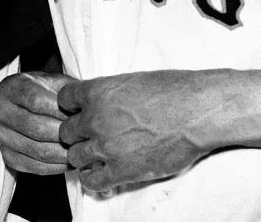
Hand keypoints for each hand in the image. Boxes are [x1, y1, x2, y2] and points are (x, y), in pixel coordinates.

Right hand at [0, 71, 74, 174]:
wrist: (28, 108)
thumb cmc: (47, 93)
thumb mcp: (55, 83)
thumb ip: (69, 90)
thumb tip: (85, 107)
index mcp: (11, 88)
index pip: (35, 101)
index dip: (59, 110)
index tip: (78, 115)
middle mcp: (1, 112)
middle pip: (36, 128)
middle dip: (64, 134)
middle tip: (83, 136)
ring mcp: (2, 136)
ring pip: (37, 150)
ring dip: (63, 153)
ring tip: (80, 150)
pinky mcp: (8, 156)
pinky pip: (35, 167)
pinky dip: (56, 167)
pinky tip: (70, 160)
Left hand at [57, 70, 228, 191]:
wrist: (196, 112)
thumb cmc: (173, 90)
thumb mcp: (132, 80)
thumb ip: (110, 93)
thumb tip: (102, 102)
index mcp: (97, 92)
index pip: (64, 98)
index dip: (71, 106)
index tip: (77, 111)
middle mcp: (95, 119)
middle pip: (66, 130)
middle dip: (76, 133)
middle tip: (88, 136)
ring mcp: (106, 146)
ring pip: (74, 156)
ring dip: (83, 156)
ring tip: (94, 156)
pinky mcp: (122, 170)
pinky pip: (91, 181)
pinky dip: (91, 179)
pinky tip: (99, 175)